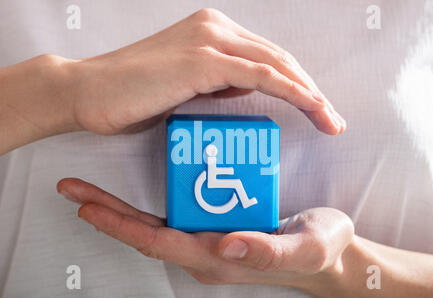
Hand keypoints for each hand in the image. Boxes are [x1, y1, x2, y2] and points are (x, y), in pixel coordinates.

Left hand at [57, 178, 353, 293]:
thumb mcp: (304, 249)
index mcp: (220, 258)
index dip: (124, 227)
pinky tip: (132, 193)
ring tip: (90, 190)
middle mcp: (207, 252)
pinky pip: (173, 218)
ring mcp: (208, 241)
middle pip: (146, 235)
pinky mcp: (215, 228)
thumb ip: (267, 251)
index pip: (162, 243)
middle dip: (108, 215)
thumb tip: (227, 245)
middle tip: (74, 190)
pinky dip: (145, 207)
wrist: (328, 253)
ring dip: (120, 210)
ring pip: (154, 227)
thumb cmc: (319, 249)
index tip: (90, 207)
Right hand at [67, 8, 344, 134]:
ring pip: (278, 65)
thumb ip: (218, 80)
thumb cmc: (132, 96)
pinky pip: (262, 75)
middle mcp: (215, 28)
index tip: (316, 110)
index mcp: (212, 32)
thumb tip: (247, 84)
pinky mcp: (203, 60)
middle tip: (332, 120)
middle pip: (280, 58)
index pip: (267, 57)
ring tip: (331, 122)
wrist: (88, 93)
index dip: (297, 83)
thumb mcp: (185, 85)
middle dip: (312, 91)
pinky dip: (292, 92)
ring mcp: (210, 41)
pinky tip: (312, 108)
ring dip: (310, 94)